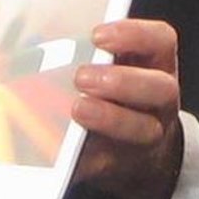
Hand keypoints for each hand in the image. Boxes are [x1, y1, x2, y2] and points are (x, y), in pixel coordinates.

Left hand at [70, 17, 185, 198]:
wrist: (128, 148)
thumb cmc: (110, 92)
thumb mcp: (108, 65)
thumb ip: (82, 51)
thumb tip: (38, 37)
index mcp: (154, 64)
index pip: (160, 41)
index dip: (135, 35)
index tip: (98, 36)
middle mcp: (159, 99)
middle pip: (160, 88)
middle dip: (122, 82)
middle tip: (82, 77)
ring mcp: (147, 134)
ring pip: (143, 129)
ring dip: (109, 118)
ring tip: (78, 109)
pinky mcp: (121, 163)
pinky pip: (105, 163)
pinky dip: (81, 156)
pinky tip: (60, 147)